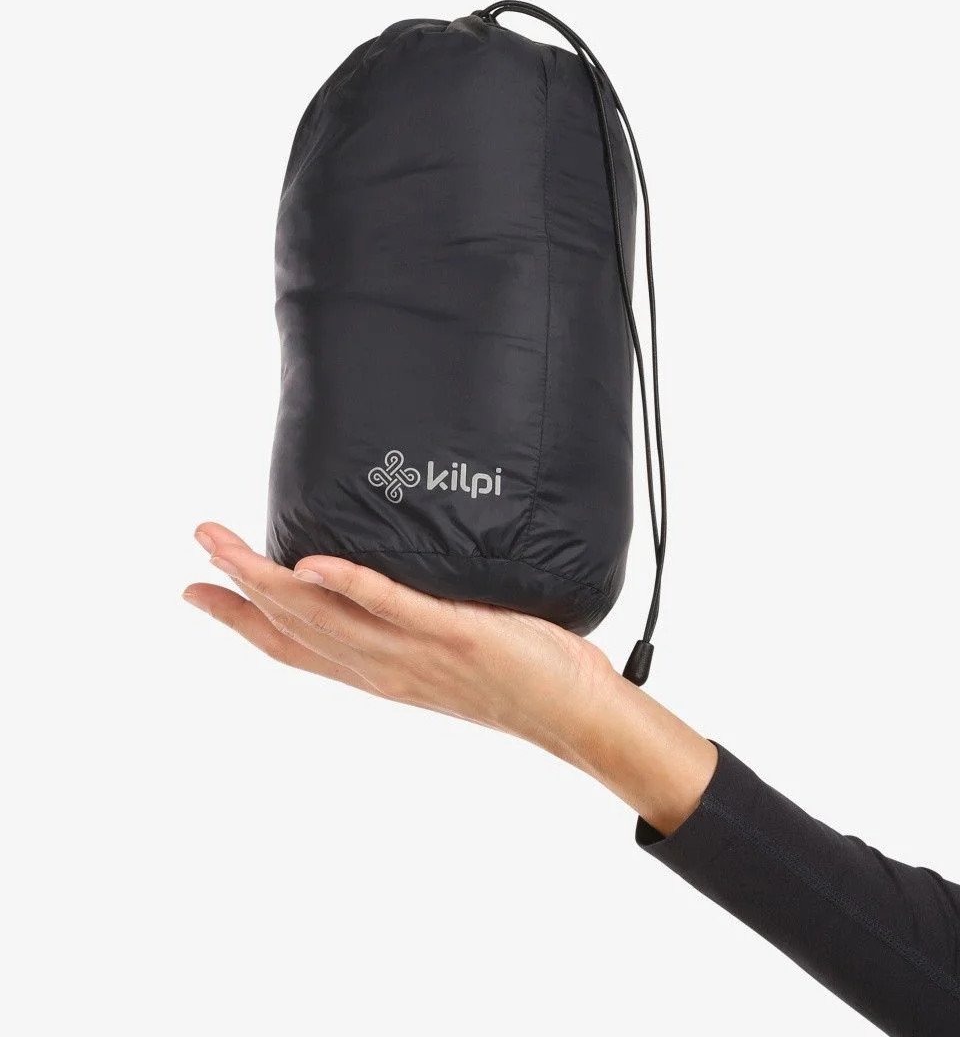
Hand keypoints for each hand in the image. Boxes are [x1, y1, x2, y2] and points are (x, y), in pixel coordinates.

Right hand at [183, 523, 716, 832]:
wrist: (576, 711)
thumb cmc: (519, 674)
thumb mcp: (445, 649)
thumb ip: (407, 620)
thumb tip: (379, 577)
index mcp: (379, 672)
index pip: (294, 648)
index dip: (241, 621)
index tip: (196, 591)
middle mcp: (385, 668)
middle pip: (295, 629)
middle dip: (240, 589)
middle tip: (199, 543)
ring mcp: (416, 653)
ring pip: (328, 619)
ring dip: (272, 581)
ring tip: (228, 545)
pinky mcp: (455, 635)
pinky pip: (395, 609)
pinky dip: (350, 587)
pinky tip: (312, 564)